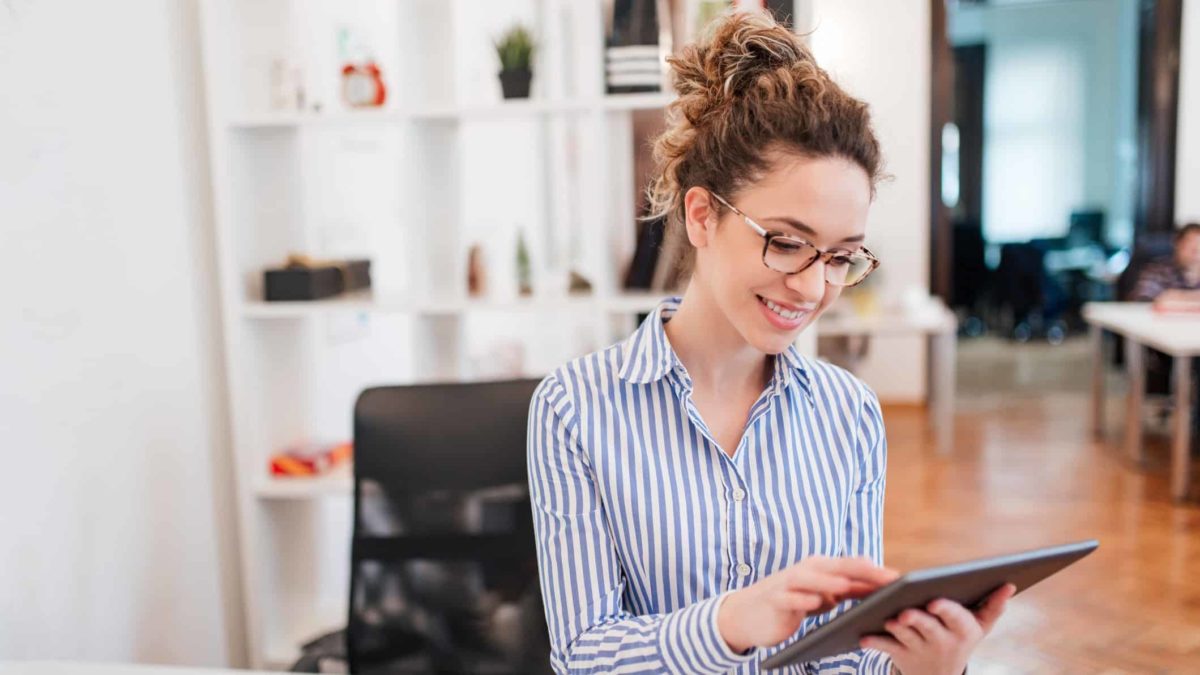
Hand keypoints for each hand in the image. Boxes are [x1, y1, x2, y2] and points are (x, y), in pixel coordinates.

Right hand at [717, 556, 898, 652]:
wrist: (750, 613)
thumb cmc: (791, 602)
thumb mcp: (821, 595)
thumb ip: (845, 588)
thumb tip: (876, 580)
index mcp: (820, 569)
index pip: (852, 567)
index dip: (876, 572)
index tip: (901, 579)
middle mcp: (806, 571)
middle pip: (837, 567)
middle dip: (862, 572)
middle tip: (886, 578)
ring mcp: (788, 584)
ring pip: (811, 579)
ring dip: (829, 581)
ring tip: (849, 585)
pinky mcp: (775, 600)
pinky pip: (788, 598)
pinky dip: (801, 599)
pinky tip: (813, 603)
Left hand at [860, 583, 1015, 674]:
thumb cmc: (959, 638)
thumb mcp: (979, 626)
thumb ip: (993, 606)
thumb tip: (1009, 584)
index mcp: (964, 630)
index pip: (956, 618)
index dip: (946, 610)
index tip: (935, 602)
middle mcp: (943, 642)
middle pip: (928, 628)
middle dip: (917, 620)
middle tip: (905, 613)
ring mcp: (921, 650)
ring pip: (906, 636)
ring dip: (895, 627)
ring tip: (887, 619)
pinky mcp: (901, 655)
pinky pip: (886, 648)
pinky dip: (874, 642)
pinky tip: (863, 636)